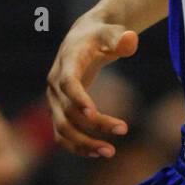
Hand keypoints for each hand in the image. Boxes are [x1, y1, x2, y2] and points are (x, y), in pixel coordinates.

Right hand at [46, 15, 137, 156]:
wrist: (82, 39)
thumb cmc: (101, 35)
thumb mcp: (112, 32)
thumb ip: (121, 38)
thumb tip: (131, 39)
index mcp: (67, 62)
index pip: (67, 83)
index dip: (78, 98)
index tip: (93, 113)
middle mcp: (55, 83)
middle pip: (68, 111)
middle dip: (92, 126)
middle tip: (123, 130)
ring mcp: (54, 99)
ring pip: (62, 128)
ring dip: (83, 144)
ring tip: (110, 152)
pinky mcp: (58, 110)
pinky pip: (62, 134)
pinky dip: (76, 146)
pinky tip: (98, 153)